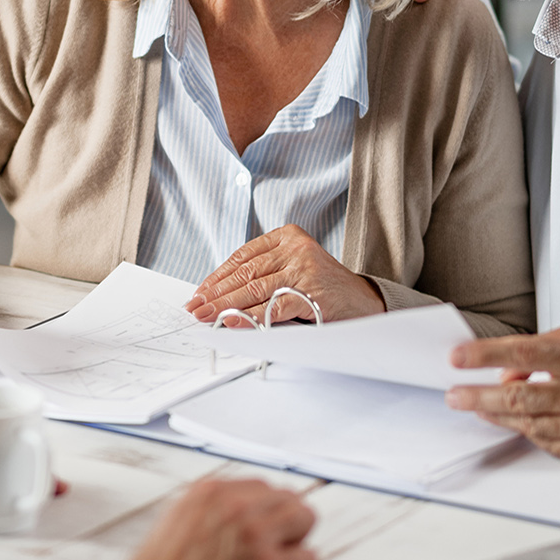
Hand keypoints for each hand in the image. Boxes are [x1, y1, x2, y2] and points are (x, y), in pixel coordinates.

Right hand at [125, 478, 317, 559]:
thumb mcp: (178, 521)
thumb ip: (212, 509)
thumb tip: (240, 510)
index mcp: (210, 492)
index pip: (260, 486)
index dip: (265, 510)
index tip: (264, 524)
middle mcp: (233, 505)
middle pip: (287, 496)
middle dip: (285, 522)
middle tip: (277, 544)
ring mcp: (254, 533)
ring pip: (304, 517)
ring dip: (295, 540)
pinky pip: (308, 559)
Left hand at [185, 224, 385, 323]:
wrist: (364, 302)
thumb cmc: (322, 289)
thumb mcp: (292, 270)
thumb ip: (263, 276)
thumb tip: (218, 296)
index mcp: (287, 236)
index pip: (242, 257)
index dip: (217, 276)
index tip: (199, 293)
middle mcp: (295, 247)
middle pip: (245, 272)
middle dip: (216, 293)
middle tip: (196, 308)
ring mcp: (304, 268)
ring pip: (255, 288)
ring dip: (226, 306)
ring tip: (207, 317)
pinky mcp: (312, 291)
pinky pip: (274, 306)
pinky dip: (251, 317)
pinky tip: (234, 322)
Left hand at [444, 327, 559, 463]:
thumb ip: (538, 348)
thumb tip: (503, 372)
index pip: (523, 352)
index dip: (486, 355)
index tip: (457, 357)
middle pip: (517, 398)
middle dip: (477, 397)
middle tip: (454, 394)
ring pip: (526, 424)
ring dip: (494, 416)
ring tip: (475, 406)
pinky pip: (544, 442)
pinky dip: (525, 430)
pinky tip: (511, 422)